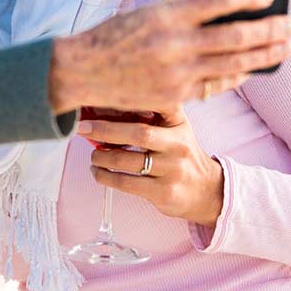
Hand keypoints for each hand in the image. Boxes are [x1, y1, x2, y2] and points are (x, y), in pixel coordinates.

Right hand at [48, 0, 290, 112]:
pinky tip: (253, 69)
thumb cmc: (113, 36)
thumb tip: (224, 8)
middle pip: (237, 34)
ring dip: (265, 54)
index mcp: (166, 13)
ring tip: (285, 47)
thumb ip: (183, 11)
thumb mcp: (146, 12)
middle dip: (271, 29)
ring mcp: (177, 72)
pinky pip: (217, 85)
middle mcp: (175, 42)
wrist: (80, 71)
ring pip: (234, 62)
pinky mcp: (176, 96)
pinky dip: (239, 75)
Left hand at [79, 106, 224, 227]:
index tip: (105, 98)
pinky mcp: (163, 192)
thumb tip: (107, 105)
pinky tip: (98, 172)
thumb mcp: (176, 129)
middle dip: (106, 130)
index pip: (162, 105)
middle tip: (83, 128)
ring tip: (93, 156)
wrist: (206, 191)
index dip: (135, 100)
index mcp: (178, 125)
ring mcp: (172, 170)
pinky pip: (126, 183)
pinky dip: (105, 177)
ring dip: (101, 157)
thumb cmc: (181, 154)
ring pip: (128, 160)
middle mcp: (178, 145)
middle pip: (139, 133)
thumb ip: (153, 114)